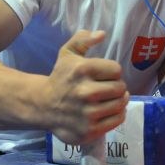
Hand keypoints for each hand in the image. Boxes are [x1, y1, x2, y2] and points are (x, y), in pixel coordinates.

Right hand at [46, 30, 129, 145]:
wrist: (43, 106)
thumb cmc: (61, 77)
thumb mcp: (67, 53)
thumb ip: (83, 39)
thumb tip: (102, 34)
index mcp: (82, 70)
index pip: (116, 70)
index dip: (112, 71)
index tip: (103, 75)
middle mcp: (85, 92)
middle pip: (120, 87)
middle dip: (116, 86)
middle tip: (107, 88)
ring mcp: (88, 114)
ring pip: (121, 104)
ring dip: (118, 100)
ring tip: (109, 99)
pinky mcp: (90, 130)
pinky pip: (118, 119)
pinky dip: (117, 114)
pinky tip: (108, 110)